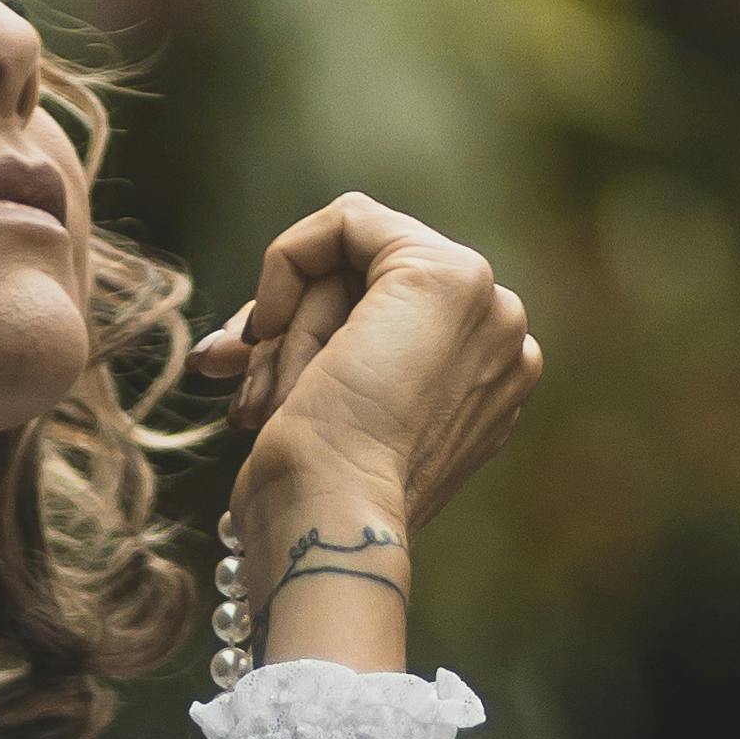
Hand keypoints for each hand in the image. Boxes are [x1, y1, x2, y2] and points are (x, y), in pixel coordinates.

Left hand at [189, 197, 538, 656]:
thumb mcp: (341, 417)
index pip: (391, 312)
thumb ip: (341, 362)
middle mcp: (505, 336)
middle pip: (369, 284)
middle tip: (234, 382)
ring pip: (351, 266)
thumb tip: (245, 340)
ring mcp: (485, 302)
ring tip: (264, 398)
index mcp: (492, 379)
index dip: (309, 332)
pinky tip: (266, 325)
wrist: (332, 516)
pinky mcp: (442, 274)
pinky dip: (288, 262)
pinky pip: (347, 222)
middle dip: (288, 328)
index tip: (246, 377)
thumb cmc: (319, 492)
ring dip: (288, 332)